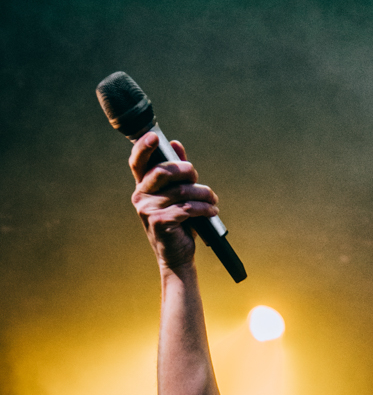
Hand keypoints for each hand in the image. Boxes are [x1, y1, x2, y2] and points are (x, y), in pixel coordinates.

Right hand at [129, 133, 218, 270]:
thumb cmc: (178, 224)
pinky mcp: (160, 222)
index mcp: (143, 187)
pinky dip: (204, 208)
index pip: (138, 162)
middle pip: (163, 171)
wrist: (177, 257)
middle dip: (186, 171)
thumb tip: (176, 144)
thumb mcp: (176, 196)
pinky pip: (187, 207)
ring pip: (181, 191)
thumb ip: (176, 172)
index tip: (154, 137)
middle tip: (198, 179)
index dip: (144, 147)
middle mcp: (141, 197)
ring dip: (203, 193)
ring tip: (212, 199)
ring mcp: (148, 210)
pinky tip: (212, 211)